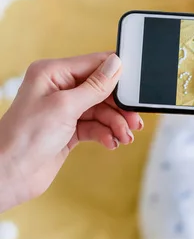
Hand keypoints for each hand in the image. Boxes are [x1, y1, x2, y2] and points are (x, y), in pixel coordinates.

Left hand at [0, 53, 141, 211]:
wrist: (10, 174)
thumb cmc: (25, 137)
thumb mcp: (65, 106)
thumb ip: (94, 86)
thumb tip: (116, 64)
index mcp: (52, 73)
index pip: (93, 64)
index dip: (116, 74)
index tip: (136, 87)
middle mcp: (58, 88)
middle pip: (101, 89)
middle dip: (119, 106)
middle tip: (134, 119)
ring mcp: (63, 110)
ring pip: (101, 110)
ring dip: (115, 124)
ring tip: (124, 137)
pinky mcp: (68, 129)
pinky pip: (95, 126)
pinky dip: (106, 134)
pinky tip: (111, 143)